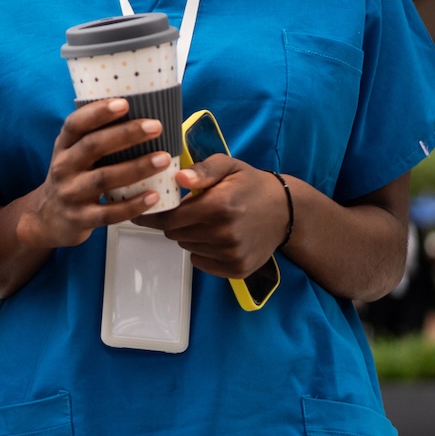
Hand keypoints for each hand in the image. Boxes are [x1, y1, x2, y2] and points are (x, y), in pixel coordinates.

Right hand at [15, 99, 170, 251]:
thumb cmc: (71, 179)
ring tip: (164, 159)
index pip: (75, 124)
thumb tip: (140, 116)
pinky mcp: (80, 219)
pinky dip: (133, 205)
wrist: (46, 220)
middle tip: (156, 126)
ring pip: (104, 179)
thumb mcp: (72, 156)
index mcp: (63, 147)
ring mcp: (70, 194)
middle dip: (126, 134)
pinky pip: (109, 213)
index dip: (98, 112)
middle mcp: (63, 167)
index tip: (125, 103)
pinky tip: (154, 196)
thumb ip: (95, 140)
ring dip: (136, 168)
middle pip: (93, 146)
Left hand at [151, 154, 289, 280]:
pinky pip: (201, 261)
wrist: (285, 210)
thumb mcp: (228, 165)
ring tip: (209, 222)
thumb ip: (202, 169)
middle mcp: (224, 233)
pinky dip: (202, 251)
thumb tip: (179, 178)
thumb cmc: (250, 185)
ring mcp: (231, 254)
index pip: (169, 218)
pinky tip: (217, 237)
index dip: (156, 213)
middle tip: (191, 211)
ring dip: (190, 235)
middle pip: (175, 234)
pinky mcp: (237, 269)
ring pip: (187, 247)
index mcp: (219, 205)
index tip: (149, 209)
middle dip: (176, 222)